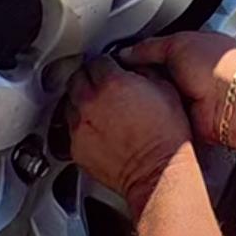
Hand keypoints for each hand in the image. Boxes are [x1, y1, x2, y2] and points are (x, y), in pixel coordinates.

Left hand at [66, 55, 192, 210]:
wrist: (158, 174)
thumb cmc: (166, 138)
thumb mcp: (166, 90)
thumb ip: (144, 71)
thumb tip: (135, 68)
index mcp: (111, 83)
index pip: (97, 61)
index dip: (107, 62)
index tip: (112, 67)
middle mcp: (90, 103)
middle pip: (76, 78)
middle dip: (89, 78)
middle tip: (102, 83)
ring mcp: (80, 127)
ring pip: (70, 104)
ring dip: (82, 102)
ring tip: (99, 108)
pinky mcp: (77, 149)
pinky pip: (71, 130)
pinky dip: (81, 127)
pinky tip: (98, 130)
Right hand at [117, 32, 235, 143]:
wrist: (227, 104)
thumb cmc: (217, 70)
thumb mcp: (177, 44)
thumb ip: (150, 47)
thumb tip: (127, 52)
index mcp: (199, 46)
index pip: (165, 45)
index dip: (144, 50)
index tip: (124, 55)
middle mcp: (195, 70)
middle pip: (159, 69)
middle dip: (144, 72)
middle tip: (126, 74)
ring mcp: (191, 93)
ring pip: (158, 90)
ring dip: (148, 91)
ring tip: (135, 90)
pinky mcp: (185, 114)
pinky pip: (162, 109)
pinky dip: (154, 108)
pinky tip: (146, 106)